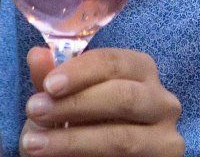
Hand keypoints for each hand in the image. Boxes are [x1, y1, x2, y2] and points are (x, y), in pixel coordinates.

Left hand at [20, 46, 183, 155]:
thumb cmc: (84, 124)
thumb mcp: (64, 101)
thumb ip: (52, 80)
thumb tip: (37, 55)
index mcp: (141, 72)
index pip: (115, 62)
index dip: (80, 71)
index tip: (49, 85)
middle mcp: (163, 102)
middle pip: (124, 96)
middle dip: (76, 104)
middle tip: (36, 111)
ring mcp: (165, 138)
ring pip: (122, 138)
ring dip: (73, 140)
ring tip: (34, 143)